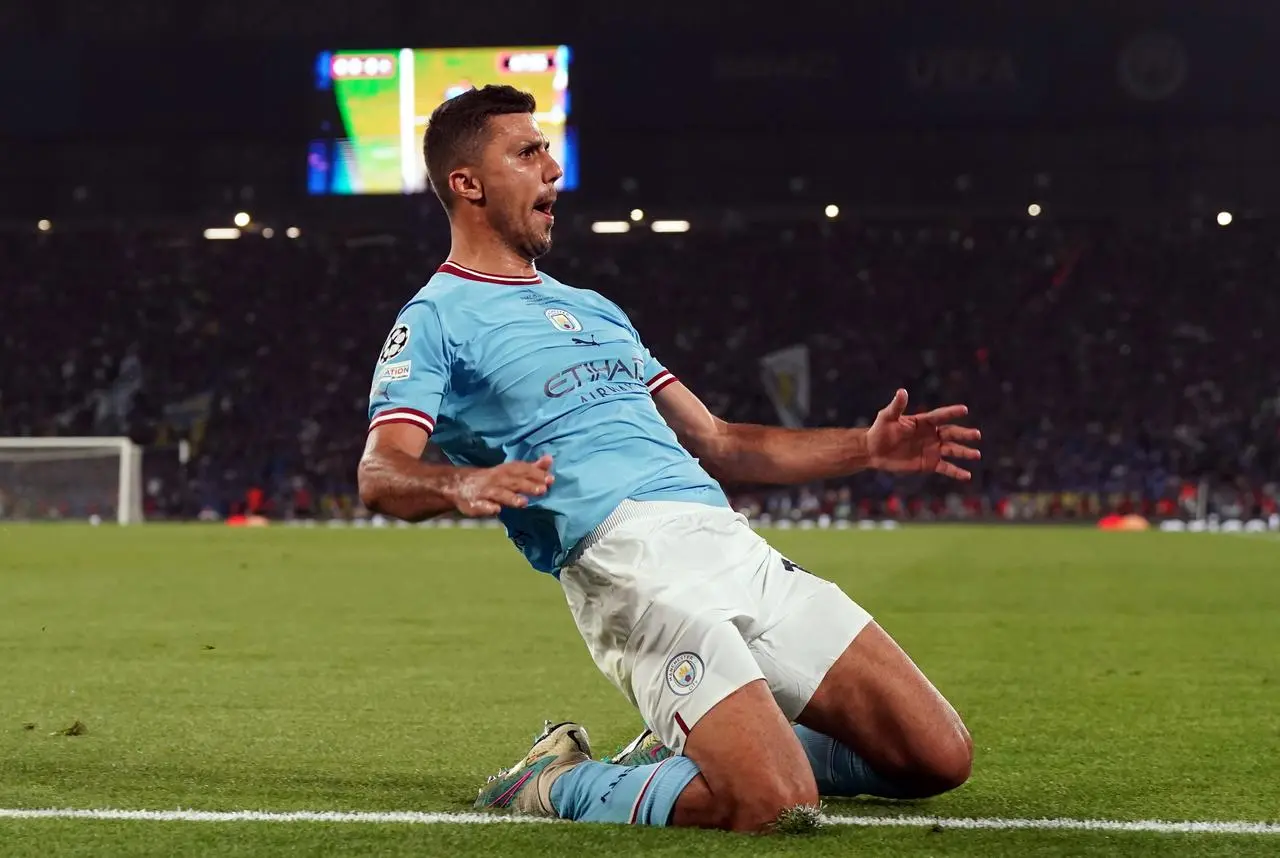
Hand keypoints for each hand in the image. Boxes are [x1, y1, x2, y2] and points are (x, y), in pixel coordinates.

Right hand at [453, 455, 554, 516]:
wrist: (459, 484)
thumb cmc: (493, 479)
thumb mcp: (511, 472)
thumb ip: (531, 468)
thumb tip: (549, 460)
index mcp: (506, 471)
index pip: (522, 470)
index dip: (536, 473)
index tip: (550, 479)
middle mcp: (496, 479)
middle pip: (513, 481)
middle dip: (528, 485)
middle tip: (542, 490)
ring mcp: (485, 492)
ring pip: (499, 494)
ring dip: (511, 498)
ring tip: (524, 503)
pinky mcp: (475, 504)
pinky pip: (481, 506)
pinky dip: (488, 508)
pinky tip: (496, 510)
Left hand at [866, 389, 980, 480]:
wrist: (874, 451)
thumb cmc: (880, 430)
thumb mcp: (887, 416)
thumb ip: (897, 406)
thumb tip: (902, 391)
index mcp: (924, 422)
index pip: (940, 416)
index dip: (951, 412)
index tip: (964, 409)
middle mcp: (932, 435)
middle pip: (951, 434)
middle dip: (964, 434)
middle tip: (977, 435)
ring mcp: (932, 450)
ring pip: (952, 450)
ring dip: (965, 452)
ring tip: (976, 455)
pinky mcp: (929, 464)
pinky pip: (946, 468)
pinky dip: (956, 472)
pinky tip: (967, 476)